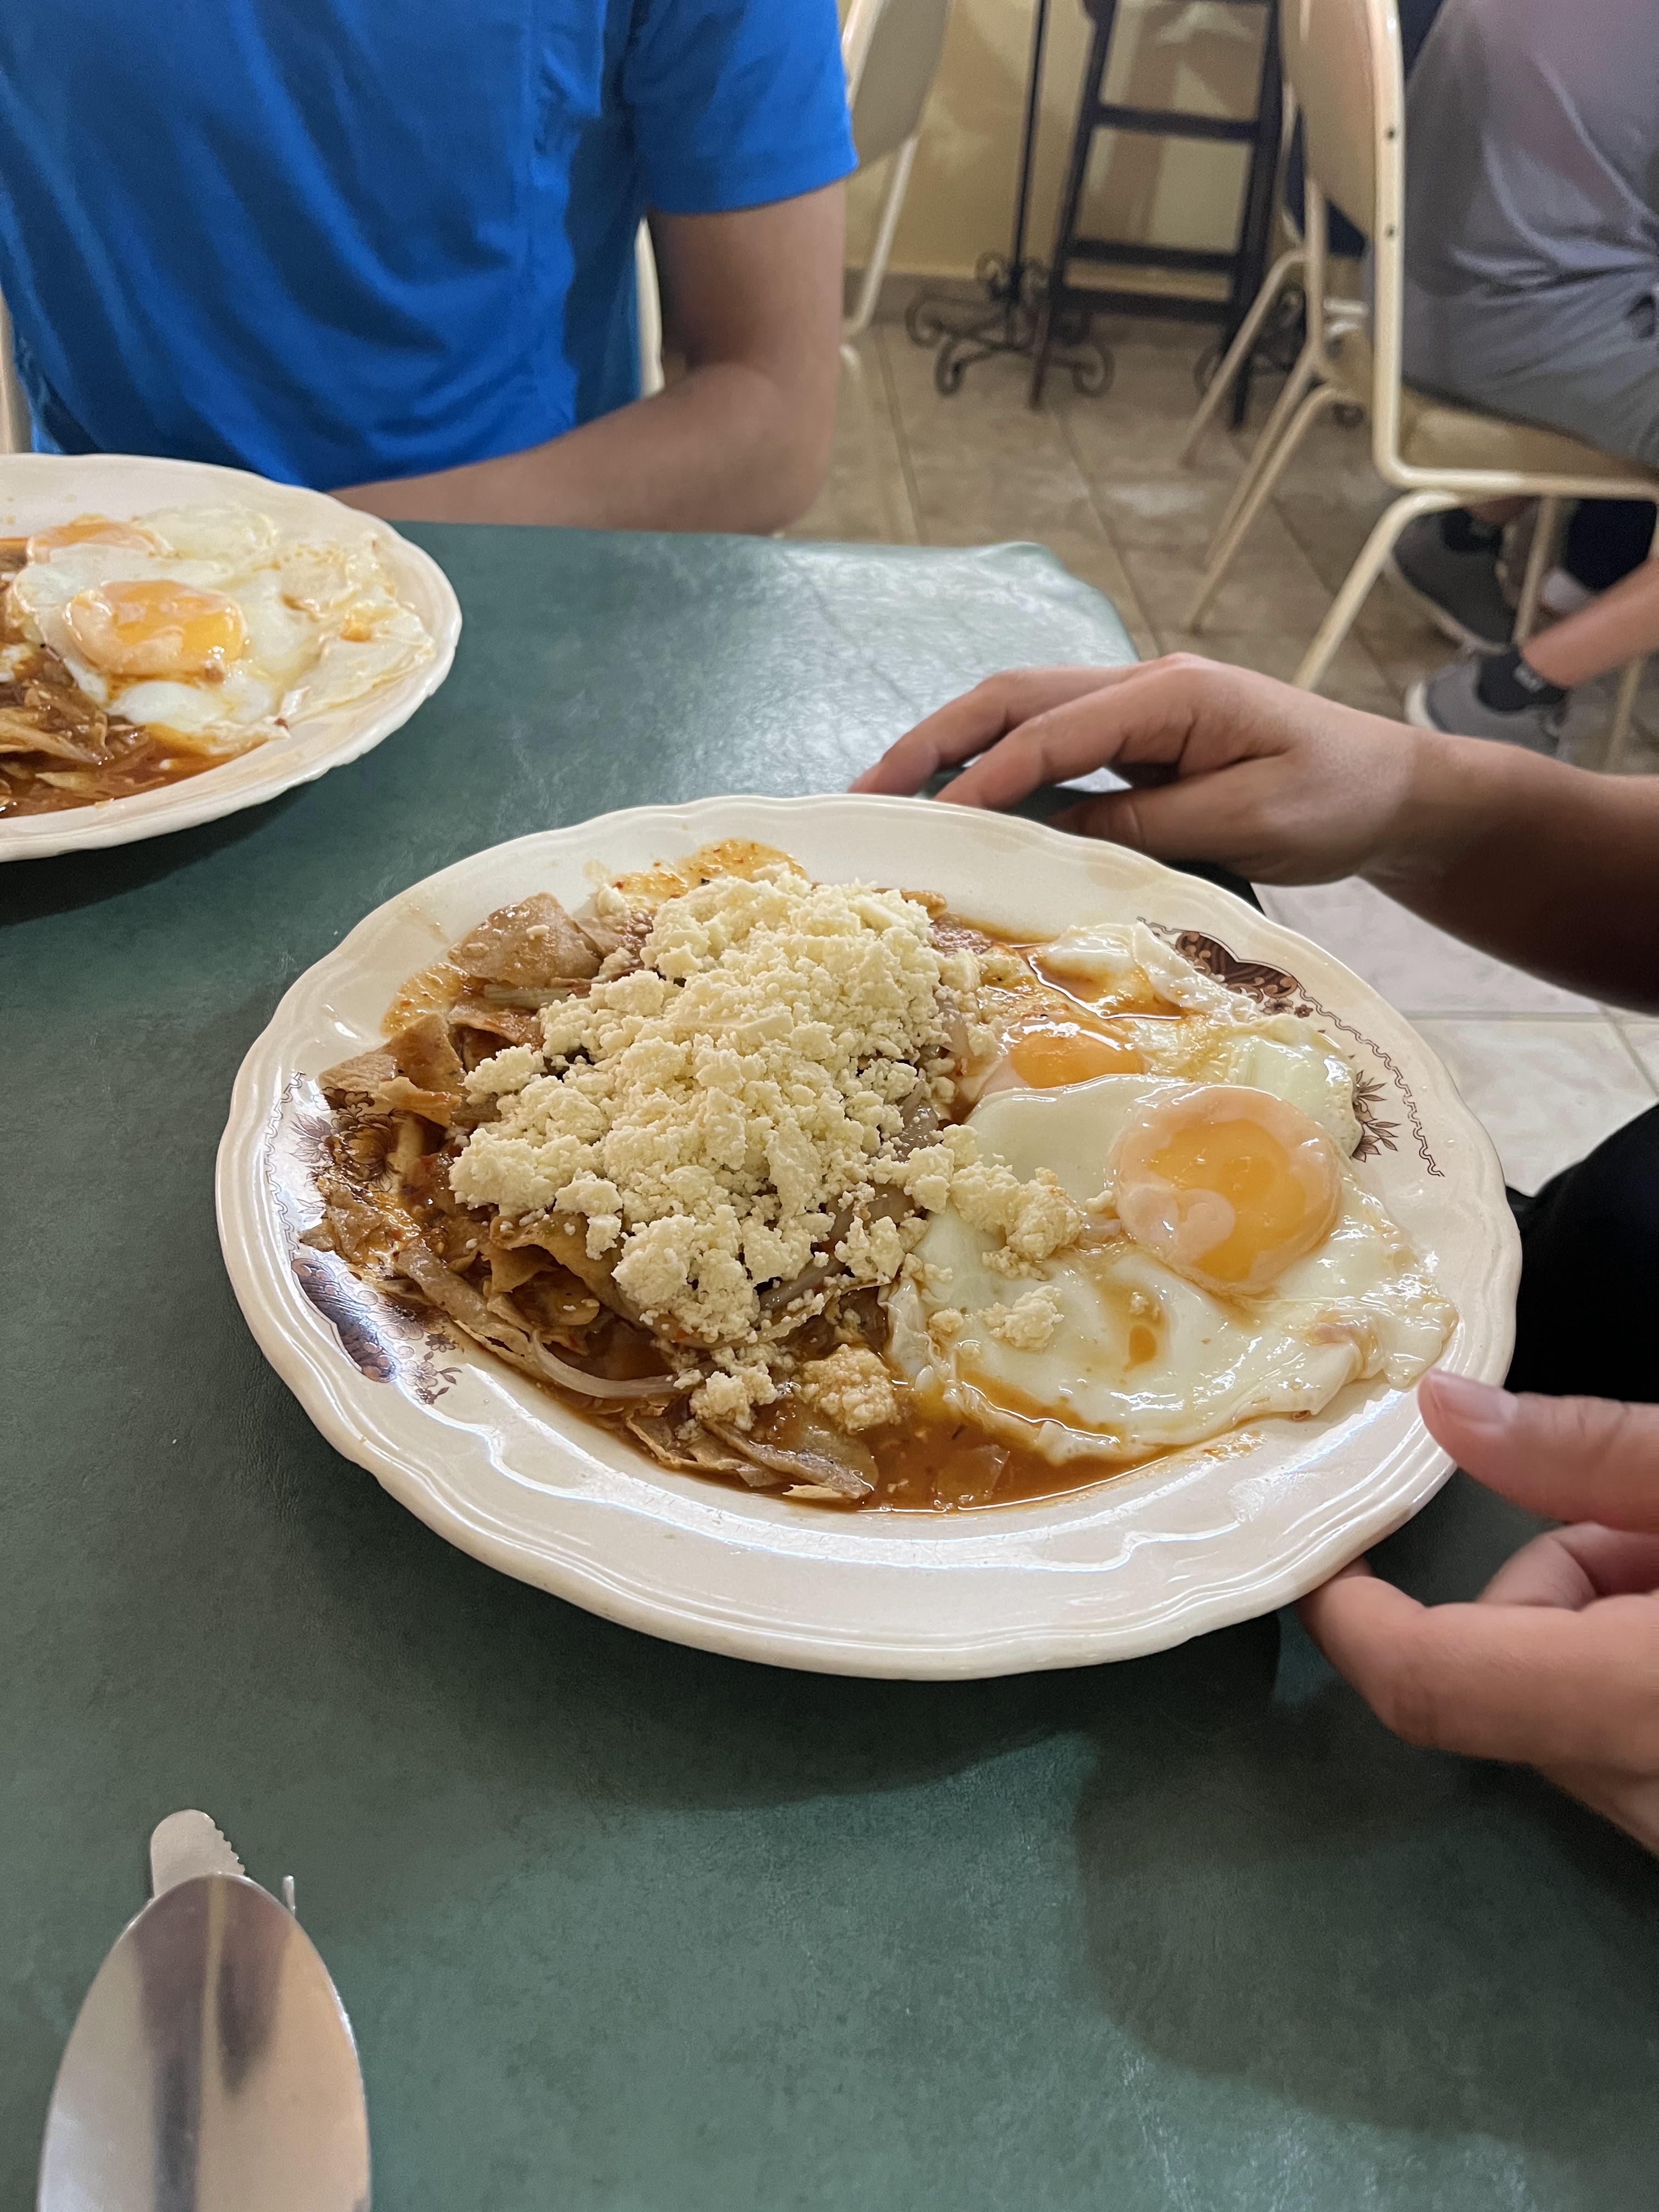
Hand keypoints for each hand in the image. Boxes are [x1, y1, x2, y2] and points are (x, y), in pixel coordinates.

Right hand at [850, 656, 1429, 884]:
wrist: (1394, 789)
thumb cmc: (1337, 798)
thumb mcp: (1251, 818)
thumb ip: (1151, 825)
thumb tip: (1058, 838)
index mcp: (1173, 694)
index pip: (1052, 733)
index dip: (984, 777)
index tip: (929, 823)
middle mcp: (1144, 686)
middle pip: (1010, 698)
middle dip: (931, 743)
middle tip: (866, 795)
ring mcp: (1138, 709)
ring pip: (1018, 712)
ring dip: (949, 750)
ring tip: (888, 798)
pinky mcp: (1137, 741)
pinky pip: (1047, 744)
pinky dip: (991, 767)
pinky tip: (957, 804)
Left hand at [1300, 1370, 1658, 1851]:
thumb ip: (1589, 1453)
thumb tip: (1438, 1407)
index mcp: (1634, 1703)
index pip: (1427, 1681)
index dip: (1348, 1616)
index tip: (1319, 1551)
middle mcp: (1645, 1794)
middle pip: (1501, 1680)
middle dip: (1548, 1579)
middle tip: (1645, 1525)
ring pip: (1563, 1710)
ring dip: (1601, 1624)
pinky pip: (1622, 1748)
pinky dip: (1635, 1674)